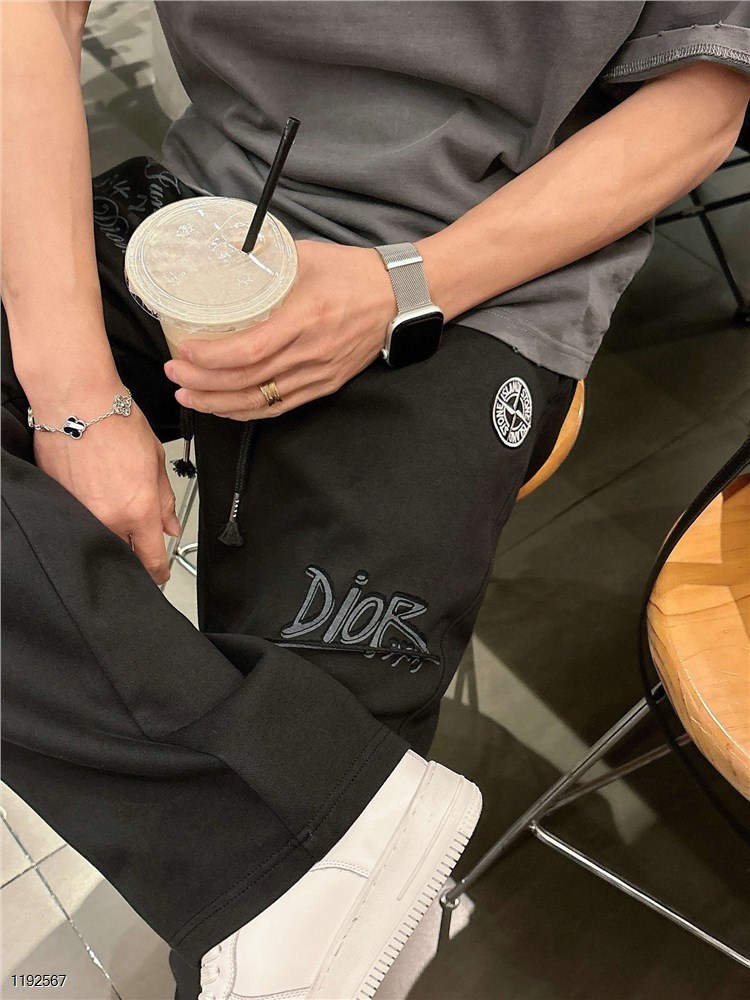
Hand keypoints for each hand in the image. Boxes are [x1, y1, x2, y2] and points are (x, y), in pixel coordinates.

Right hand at [32, 387, 181, 585]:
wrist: (77, 402)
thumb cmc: (116, 422)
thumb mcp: (155, 462)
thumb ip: (164, 500)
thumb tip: (170, 526)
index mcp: (138, 510)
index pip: (151, 560)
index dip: (159, 573)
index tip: (161, 576)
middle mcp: (107, 518)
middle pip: (124, 555)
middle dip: (135, 553)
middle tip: (140, 539)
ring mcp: (79, 512)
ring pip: (100, 538)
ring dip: (111, 532)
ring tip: (115, 503)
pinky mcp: (58, 501)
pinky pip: (78, 519)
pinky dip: (88, 514)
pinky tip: (94, 492)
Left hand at [163, 241, 395, 419]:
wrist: (399, 298)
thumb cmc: (351, 273)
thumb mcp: (305, 255)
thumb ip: (263, 259)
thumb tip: (221, 254)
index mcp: (305, 317)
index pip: (251, 349)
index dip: (212, 357)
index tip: (184, 351)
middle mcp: (310, 352)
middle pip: (248, 381)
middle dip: (204, 384)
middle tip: (174, 375)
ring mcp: (318, 374)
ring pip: (261, 401)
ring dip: (219, 404)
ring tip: (188, 397)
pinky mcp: (324, 386)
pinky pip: (280, 407)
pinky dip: (247, 412)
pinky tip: (223, 408)